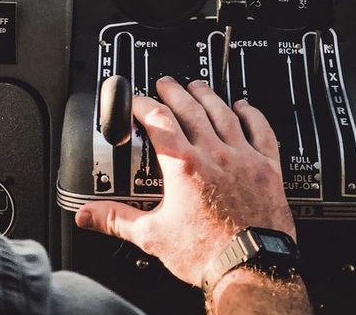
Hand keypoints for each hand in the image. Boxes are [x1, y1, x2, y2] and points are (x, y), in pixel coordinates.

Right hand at [75, 78, 295, 287]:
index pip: (157, 118)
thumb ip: (116, 220)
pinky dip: (251, 114)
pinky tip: (244, 106)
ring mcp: (242, 157)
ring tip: (197, 87)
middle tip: (165, 83)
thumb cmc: (206, 255)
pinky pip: (260, 129)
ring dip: (207, 96)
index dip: (142, 103)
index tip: (135, 100)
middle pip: (190, 107)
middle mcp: (214, 154)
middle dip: (173, 92)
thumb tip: (87, 216)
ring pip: (223, 113)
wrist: (250, 271)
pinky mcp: (267, 167)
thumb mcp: (153, 236)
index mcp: (183, 165)